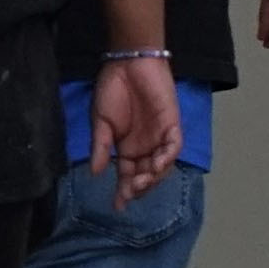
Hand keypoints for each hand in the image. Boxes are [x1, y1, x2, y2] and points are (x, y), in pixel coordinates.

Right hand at [90, 58, 180, 204]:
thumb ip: (100, 146)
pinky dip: (166, 157)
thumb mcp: (100, 121)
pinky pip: (173, 146)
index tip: (117, 206)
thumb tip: (95, 173)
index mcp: (126, 149)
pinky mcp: (172, 124)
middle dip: (138, 188)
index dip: (123, 192)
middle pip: (146, 176)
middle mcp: (145, 147)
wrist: (127, 61)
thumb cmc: (112, 89)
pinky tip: (156, 165)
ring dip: (153, 177)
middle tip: (129, 192)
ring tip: (141, 183)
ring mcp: (159, 136)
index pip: (127, 176)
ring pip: (161, 166)